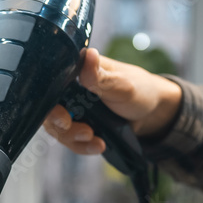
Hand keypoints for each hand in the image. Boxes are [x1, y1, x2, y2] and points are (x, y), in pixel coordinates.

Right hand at [43, 47, 182, 153]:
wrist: (153, 112)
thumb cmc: (139, 90)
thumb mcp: (121, 84)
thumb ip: (100, 76)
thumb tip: (88, 55)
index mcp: (76, 71)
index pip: (49, 86)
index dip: (50, 105)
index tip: (63, 118)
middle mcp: (70, 90)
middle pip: (50, 112)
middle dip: (64, 127)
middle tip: (85, 132)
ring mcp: (74, 109)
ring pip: (59, 129)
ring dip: (74, 139)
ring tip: (95, 141)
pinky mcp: (80, 125)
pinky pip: (71, 140)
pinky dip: (82, 146)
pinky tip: (98, 146)